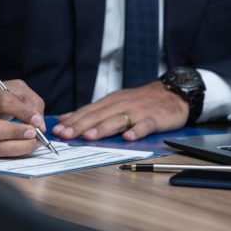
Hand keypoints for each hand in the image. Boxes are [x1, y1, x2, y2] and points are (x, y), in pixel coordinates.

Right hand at [0, 80, 45, 156]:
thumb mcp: (13, 89)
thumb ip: (30, 101)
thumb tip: (39, 123)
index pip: (2, 102)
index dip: (22, 112)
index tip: (37, 120)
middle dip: (17, 133)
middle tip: (34, 133)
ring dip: (20, 147)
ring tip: (34, 142)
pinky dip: (16, 152)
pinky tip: (25, 146)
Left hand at [52, 81, 188, 140]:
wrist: (173, 93)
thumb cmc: (141, 101)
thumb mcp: (114, 102)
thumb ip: (92, 112)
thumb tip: (66, 119)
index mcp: (110, 102)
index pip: (87, 111)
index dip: (72, 121)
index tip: (58, 130)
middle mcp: (121, 105)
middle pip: (98, 116)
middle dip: (80, 125)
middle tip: (66, 134)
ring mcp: (138, 111)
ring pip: (117, 120)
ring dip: (103, 128)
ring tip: (90, 136)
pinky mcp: (154, 118)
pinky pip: (145, 125)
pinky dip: (137, 131)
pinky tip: (128, 137)